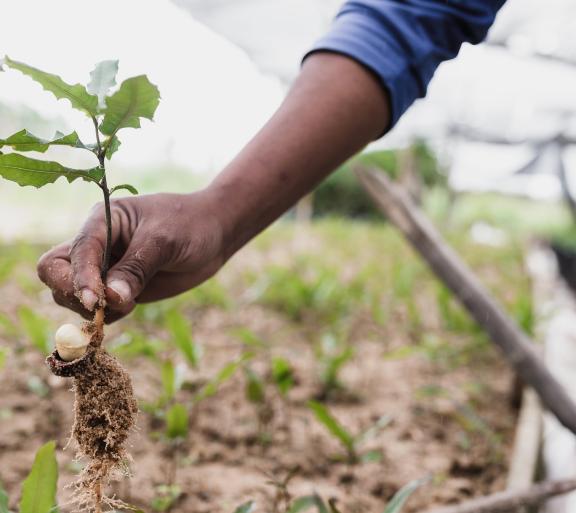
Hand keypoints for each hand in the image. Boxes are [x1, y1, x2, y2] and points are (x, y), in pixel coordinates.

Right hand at [37, 190, 225, 321]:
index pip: (75, 252)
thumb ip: (136, 269)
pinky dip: (106, 316)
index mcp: (102, 221)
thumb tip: (110, 299)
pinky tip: (131, 308)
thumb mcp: (163, 241)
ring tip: (129, 304)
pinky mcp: (119, 287)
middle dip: (72, 293)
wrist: (214, 233)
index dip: (80, 278)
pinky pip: (98, 308)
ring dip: (91, 309)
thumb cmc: (190, 225)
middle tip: (102, 307)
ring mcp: (106, 267)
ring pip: (71, 294)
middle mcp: (97, 244)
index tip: (95, 301)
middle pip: (56, 272)